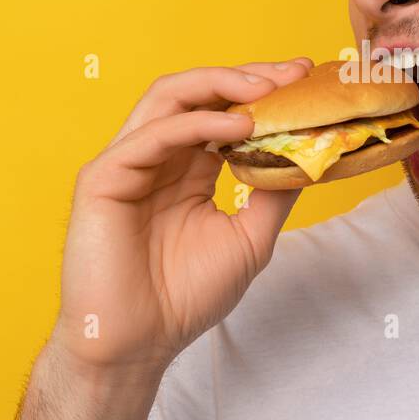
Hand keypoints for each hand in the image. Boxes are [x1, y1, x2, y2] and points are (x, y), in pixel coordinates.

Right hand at [51, 58, 312, 376]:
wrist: (137, 345)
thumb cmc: (184, 298)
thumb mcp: (249, 238)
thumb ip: (275, 193)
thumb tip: (315, 154)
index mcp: (185, 167)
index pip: (222, 110)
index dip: (262, 91)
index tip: (306, 79)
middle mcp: (156, 156)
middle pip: (197, 92)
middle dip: (247, 77)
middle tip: (293, 73)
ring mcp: (127, 162)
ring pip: (170, 98)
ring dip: (221, 86)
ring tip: (268, 90)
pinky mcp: (103, 177)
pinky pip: (152, 135)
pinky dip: (198, 123)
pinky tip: (239, 127)